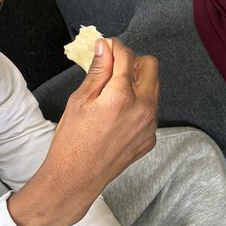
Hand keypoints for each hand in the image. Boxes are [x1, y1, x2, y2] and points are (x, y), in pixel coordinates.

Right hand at [10, 38, 158, 225]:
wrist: (76, 178)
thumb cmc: (72, 140)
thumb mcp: (80, 100)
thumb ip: (97, 70)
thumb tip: (104, 47)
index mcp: (122, 96)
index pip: (127, 56)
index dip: (115, 47)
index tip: (107, 47)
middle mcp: (143, 109)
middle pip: (151, 67)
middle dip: (133, 61)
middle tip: (114, 66)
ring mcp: (150, 126)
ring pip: (154, 89)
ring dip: (138, 82)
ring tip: (114, 91)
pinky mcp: (150, 139)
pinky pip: (151, 112)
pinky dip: (139, 105)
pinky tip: (118, 115)